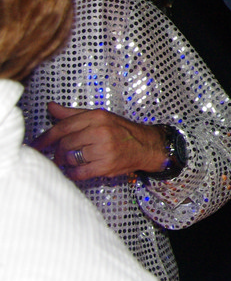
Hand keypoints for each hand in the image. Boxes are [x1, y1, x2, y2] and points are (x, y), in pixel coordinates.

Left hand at [32, 103, 165, 180]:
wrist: (146, 146)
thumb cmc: (120, 131)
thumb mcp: (99, 118)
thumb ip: (72, 114)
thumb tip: (50, 107)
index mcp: (97, 117)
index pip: (63, 127)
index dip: (45, 138)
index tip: (35, 146)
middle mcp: (100, 131)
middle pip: (65, 144)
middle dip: (58, 152)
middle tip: (59, 156)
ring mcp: (104, 149)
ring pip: (70, 158)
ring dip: (67, 162)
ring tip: (73, 160)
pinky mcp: (106, 165)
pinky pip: (79, 172)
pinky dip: (73, 173)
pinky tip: (77, 170)